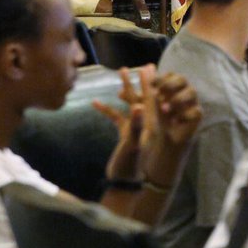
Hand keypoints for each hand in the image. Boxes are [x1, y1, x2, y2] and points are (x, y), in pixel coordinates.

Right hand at [95, 66, 147, 181]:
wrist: (125, 183)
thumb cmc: (132, 165)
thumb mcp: (135, 144)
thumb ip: (138, 126)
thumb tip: (141, 106)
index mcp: (151, 123)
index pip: (152, 99)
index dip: (151, 83)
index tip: (149, 67)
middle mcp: (146, 123)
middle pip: (144, 97)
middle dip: (141, 81)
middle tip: (141, 65)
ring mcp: (136, 128)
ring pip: (131, 104)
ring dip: (126, 90)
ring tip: (122, 73)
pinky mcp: (126, 135)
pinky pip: (117, 118)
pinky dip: (108, 110)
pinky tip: (94, 103)